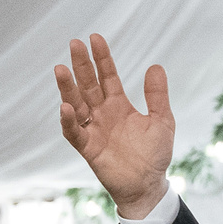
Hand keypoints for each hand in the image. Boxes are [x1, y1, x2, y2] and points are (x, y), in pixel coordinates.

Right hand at [57, 35, 175, 218]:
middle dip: (82, 65)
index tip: (95, 38)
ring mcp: (94, 130)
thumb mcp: (162, 121)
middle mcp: (103, 114)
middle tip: (74, 43)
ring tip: (60, 69)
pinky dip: (69, 121)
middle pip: (88, 85)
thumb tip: (155, 66)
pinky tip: (65, 107)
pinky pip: (74, 133)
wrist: (149, 185)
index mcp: (119, 105)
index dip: (102, 58)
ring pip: (77, 104)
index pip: (108, 76)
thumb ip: (157, 96)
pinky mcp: (89, 148)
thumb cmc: (155, 155)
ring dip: (68, 88)